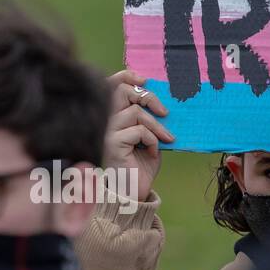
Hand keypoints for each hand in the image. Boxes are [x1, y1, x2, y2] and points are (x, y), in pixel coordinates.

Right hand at [102, 69, 173, 202]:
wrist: (132, 193)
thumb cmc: (140, 165)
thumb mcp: (146, 137)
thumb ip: (146, 117)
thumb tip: (158, 97)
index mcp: (110, 117)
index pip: (111, 86)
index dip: (126, 76)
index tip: (145, 80)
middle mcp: (103, 122)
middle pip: (121, 91)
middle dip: (148, 97)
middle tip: (164, 112)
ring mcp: (106, 132)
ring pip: (136, 112)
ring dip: (156, 126)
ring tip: (165, 139)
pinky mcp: (113, 144)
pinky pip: (139, 131)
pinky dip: (152, 140)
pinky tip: (152, 153)